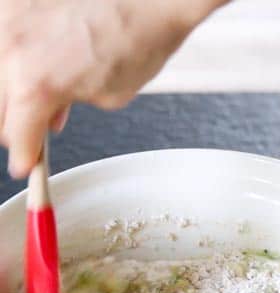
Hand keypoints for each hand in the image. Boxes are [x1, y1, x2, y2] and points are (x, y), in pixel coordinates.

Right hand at [0, 0, 224, 177]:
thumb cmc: (138, 40)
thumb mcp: (108, 97)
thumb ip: (68, 109)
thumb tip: (52, 113)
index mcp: (35, 84)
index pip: (17, 137)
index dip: (26, 156)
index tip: (27, 163)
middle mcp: (13, 50)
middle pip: (2, 104)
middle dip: (21, 120)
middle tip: (40, 126)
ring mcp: (11, 19)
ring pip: (3, 70)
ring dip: (21, 84)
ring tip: (54, 84)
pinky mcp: (17, 2)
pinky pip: (11, 40)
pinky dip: (25, 52)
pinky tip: (51, 54)